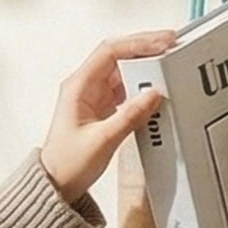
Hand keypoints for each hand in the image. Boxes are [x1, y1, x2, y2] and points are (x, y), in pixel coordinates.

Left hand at [40, 31, 175, 204]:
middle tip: (169, 44)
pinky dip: (141, 84)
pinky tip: (154, 87)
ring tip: (166, 64)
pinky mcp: (102, 107)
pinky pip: (125, 87)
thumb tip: (152, 96)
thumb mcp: (102, 141)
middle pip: (117, 54)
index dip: (138, 43)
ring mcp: (93, 95)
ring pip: (123, 70)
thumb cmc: (67, 164)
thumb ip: (129, 116)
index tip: (161, 43)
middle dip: (144, 47)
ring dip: (144, 65)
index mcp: (77, 86)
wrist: (57, 184)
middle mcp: (84, 86)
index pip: (110, 51)